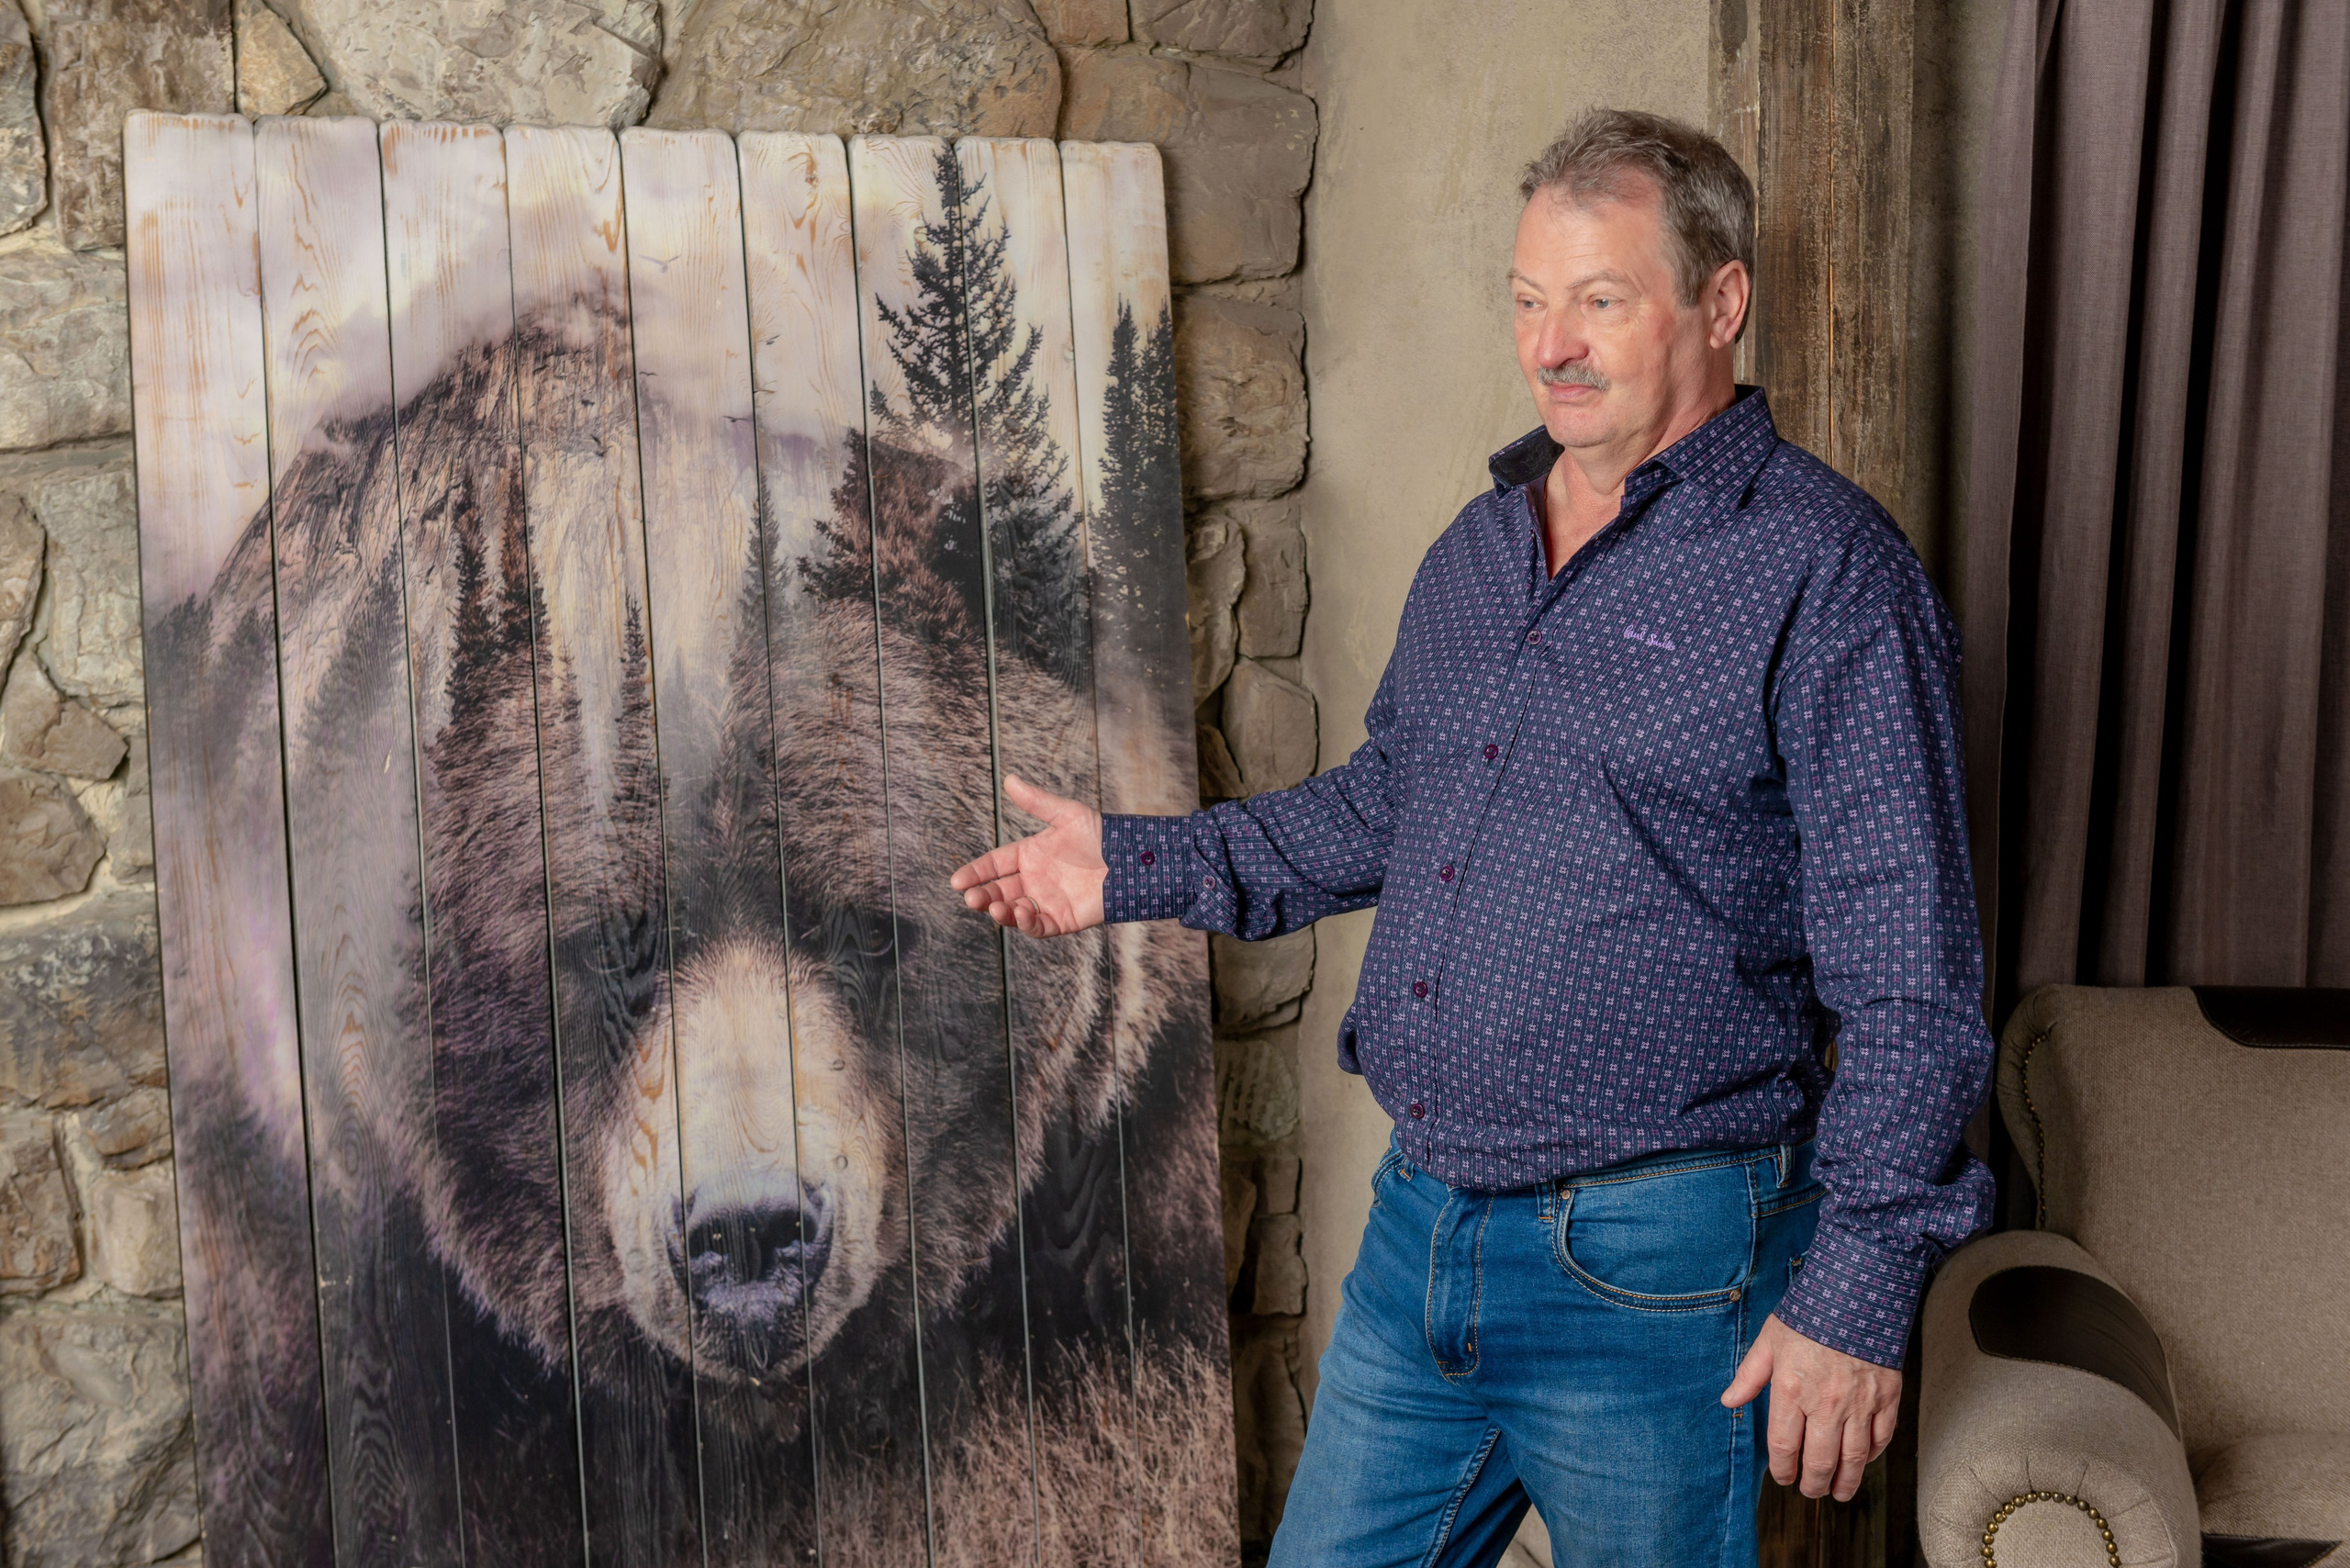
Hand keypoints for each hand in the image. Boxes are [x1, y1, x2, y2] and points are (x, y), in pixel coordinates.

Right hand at [948, 774, 1106, 937]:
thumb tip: (1009, 779)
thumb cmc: (1101, 834)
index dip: (976, 872)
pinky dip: (1026, 924)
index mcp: (1030, 855)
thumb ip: (1037, 802)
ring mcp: (1047, 901)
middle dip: (983, 896)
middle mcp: (1034, 880)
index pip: (994, 865)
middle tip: (971, 898)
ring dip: (1001, 912)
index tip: (957, 881)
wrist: (1131, 860)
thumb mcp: (1067, 815)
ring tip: (995, 907)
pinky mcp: (1062, 919)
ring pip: (1014, 911)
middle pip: (999, 891)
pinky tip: (1020, 914)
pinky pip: (1039, 926)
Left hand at [1720, 1314, 1901, 1501]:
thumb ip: (1750, 1375)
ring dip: (1845, 1482)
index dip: (1782, 1469)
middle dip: (1812, 1484)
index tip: (1783, 1478)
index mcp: (1792, 1390)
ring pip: (1854, 1458)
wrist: (1857, 1291)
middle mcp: (1826, 1403)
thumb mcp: (1769, 1340)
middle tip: (1810, 1491)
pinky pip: (1881, 1438)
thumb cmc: (1809, 1314)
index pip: (1783, 1446)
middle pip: (1819, 1461)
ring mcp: (1860, 1403)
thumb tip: (1729, 1401)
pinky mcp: (1887, 1398)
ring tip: (1838, 1492)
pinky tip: (1863, 1461)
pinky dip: (1872, 1456)